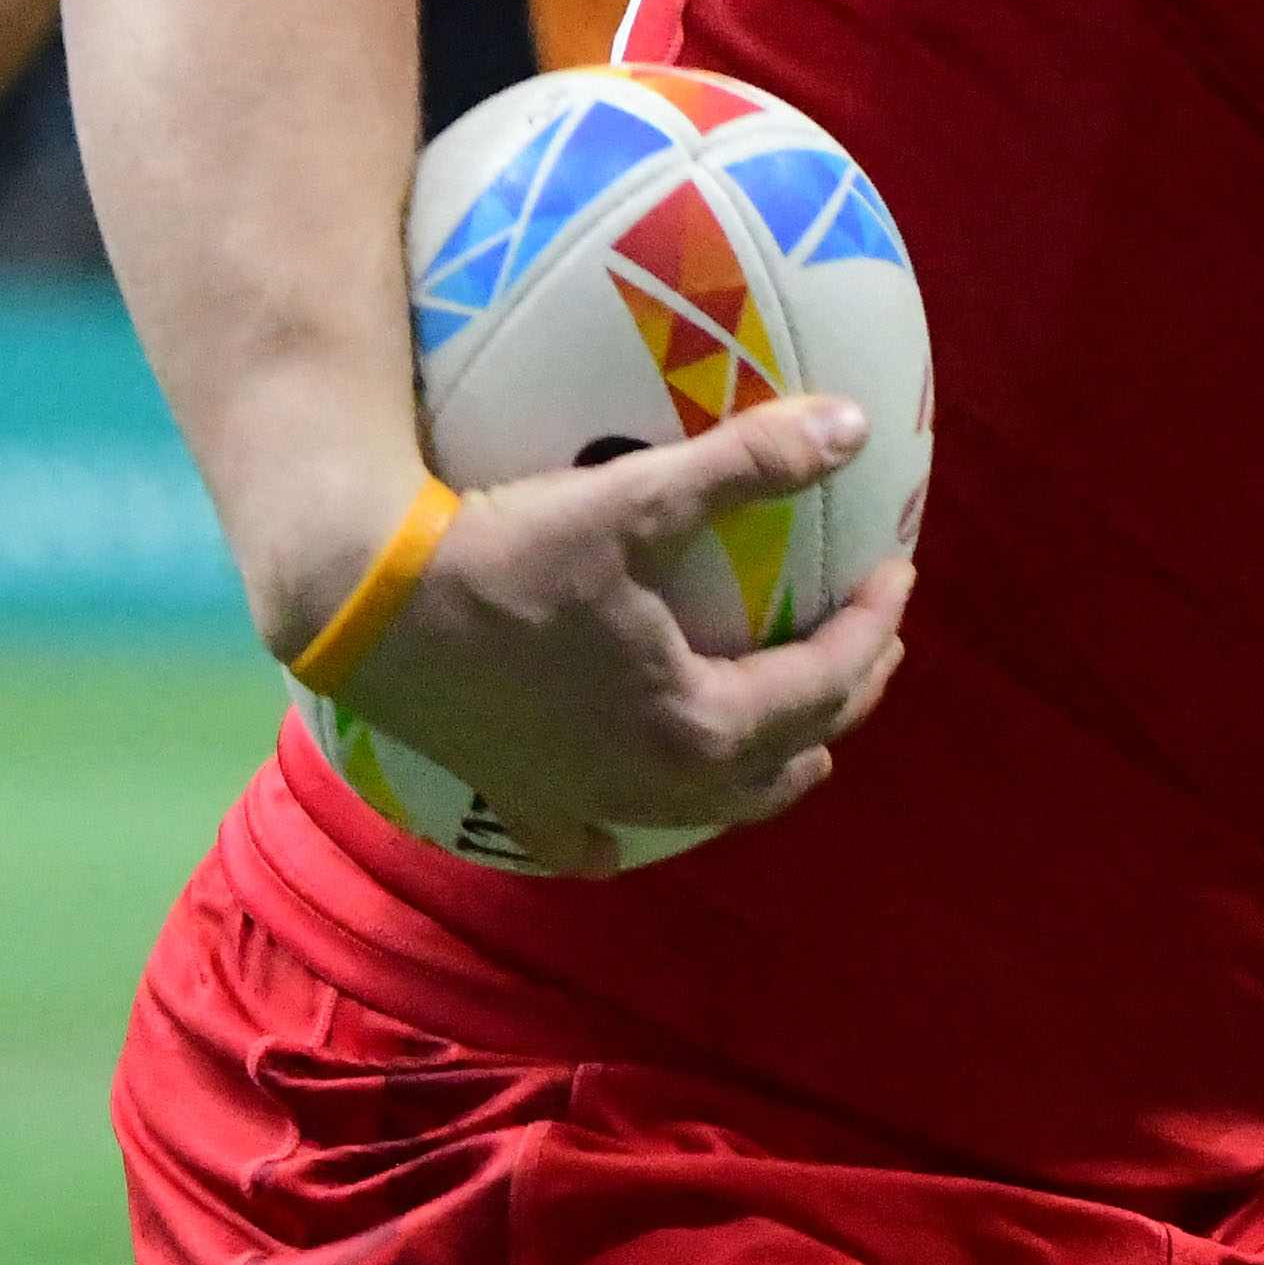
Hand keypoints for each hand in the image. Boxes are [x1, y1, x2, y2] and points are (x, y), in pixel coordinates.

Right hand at [284, 397, 909, 844]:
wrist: (364, 605)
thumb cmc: (503, 552)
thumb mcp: (635, 499)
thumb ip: (749, 464)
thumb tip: (854, 428)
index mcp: (697, 722)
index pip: (823, 681)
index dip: (874, 626)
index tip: (900, 572)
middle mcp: (654, 783)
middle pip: (784, 755)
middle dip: (843, 699)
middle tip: (873, 643)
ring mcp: (587, 801)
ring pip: (709, 807)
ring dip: (765, 772)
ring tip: (801, 745)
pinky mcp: (524, 800)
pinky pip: (590, 836)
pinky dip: (623, 830)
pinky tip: (621, 828)